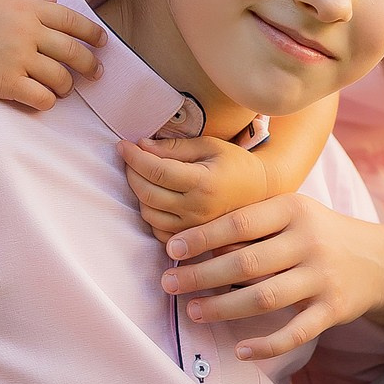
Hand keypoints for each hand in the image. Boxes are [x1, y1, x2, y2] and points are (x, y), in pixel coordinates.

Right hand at [0, 0, 104, 110]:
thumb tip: (54, 0)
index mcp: (28, 8)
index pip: (72, 21)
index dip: (93, 33)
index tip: (102, 42)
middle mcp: (28, 32)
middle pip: (74, 52)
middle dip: (90, 65)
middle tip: (95, 73)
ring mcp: (18, 58)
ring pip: (61, 79)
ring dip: (67, 87)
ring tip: (62, 88)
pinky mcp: (7, 84)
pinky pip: (42, 98)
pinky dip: (48, 101)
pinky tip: (43, 99)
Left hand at [120, 135, 271, 237]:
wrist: (260, 191)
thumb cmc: (234, 163)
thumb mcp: (208, 145)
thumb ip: (174, 147)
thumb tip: (142, 146)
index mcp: (203, 183)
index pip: (156, 170)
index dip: (134, 156)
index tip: (123, 145)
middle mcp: (197, 209)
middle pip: (147, 193)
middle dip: (131, 172)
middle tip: (130, 156)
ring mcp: (194, 228)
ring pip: (148, 213)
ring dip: (137, 192)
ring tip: (142, 174)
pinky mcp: (192, 238)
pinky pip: (157, 230)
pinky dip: (149, 212)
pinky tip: (154, 196)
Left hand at [160, 194, 383, 360]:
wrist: (380, 259)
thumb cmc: (319, 233)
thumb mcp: (292, 213)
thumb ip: (253, 222)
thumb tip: (198, 242)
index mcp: (293, 210)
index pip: (239, 223)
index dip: (202, 237)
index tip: (171, 250)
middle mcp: (309, 242)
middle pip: (246, 263)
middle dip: (202, 276)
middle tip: (169, 284)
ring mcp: (322, 278)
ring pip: (265, 298)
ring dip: (224, 308)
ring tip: (195, 311)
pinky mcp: (333, 310)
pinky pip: (295, 333)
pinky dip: (266, 344)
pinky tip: (241, 349)